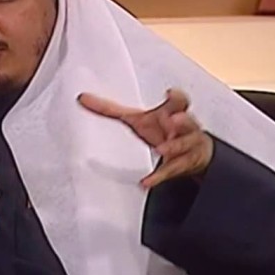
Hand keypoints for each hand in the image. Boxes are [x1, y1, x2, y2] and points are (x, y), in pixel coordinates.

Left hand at [78, 89, 212, 188]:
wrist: (193, 153)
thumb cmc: (163, 130)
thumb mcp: (137, 118)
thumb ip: (109, 109)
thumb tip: (82, 98)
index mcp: (171, 112)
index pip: (178, 101)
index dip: (176, 97)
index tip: (170, 93)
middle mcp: (182, 128)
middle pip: (187, 121)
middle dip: (182, 120)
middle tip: (172, 120)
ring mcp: (185, 147)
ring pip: (184, 144)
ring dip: (173, 145)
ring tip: (161, 148)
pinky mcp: (181, 166)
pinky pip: (170, 171)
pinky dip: (158, 177)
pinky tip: (146, 182)